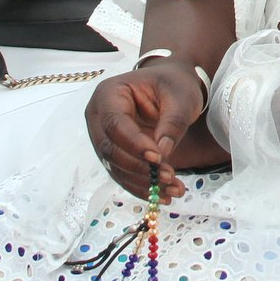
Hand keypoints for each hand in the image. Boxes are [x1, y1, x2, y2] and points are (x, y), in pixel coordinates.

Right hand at [86, 62, 209, 200]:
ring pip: (116, 167)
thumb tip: (162, 154)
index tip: (158, 157)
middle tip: (169, 177)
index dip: (133, 143)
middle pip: (110, 149)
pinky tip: (164, 195)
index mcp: (109, 94)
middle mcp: (99, 117)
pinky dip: (143, 187)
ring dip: (143, 183)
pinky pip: (123, 175)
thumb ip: (172, 123)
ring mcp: (104, 137)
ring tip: (174, 190)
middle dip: (139, 167)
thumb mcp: (181, 98)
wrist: (172, 87)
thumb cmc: (174, 84)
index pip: (114, 123)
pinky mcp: (115, 154)